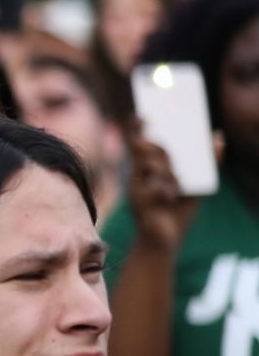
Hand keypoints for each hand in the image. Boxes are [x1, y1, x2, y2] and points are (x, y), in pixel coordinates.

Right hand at [125, 119, 203, 252]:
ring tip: (175, 188)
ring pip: (152, 166)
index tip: (142, 116)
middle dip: (158, 148)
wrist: (165, 239)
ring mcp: (136, 188)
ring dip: (168, 173)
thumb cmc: (178, 211)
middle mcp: (137, 175)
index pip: (137, 142)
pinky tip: (170, 200)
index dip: (136, 128)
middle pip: (143, 149)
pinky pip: (158, 188)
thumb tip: (219, 137)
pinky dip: (169, 192)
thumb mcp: (197, 183)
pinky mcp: (138, 201)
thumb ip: (208, 162)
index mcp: (147, 168)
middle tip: (170, 153)